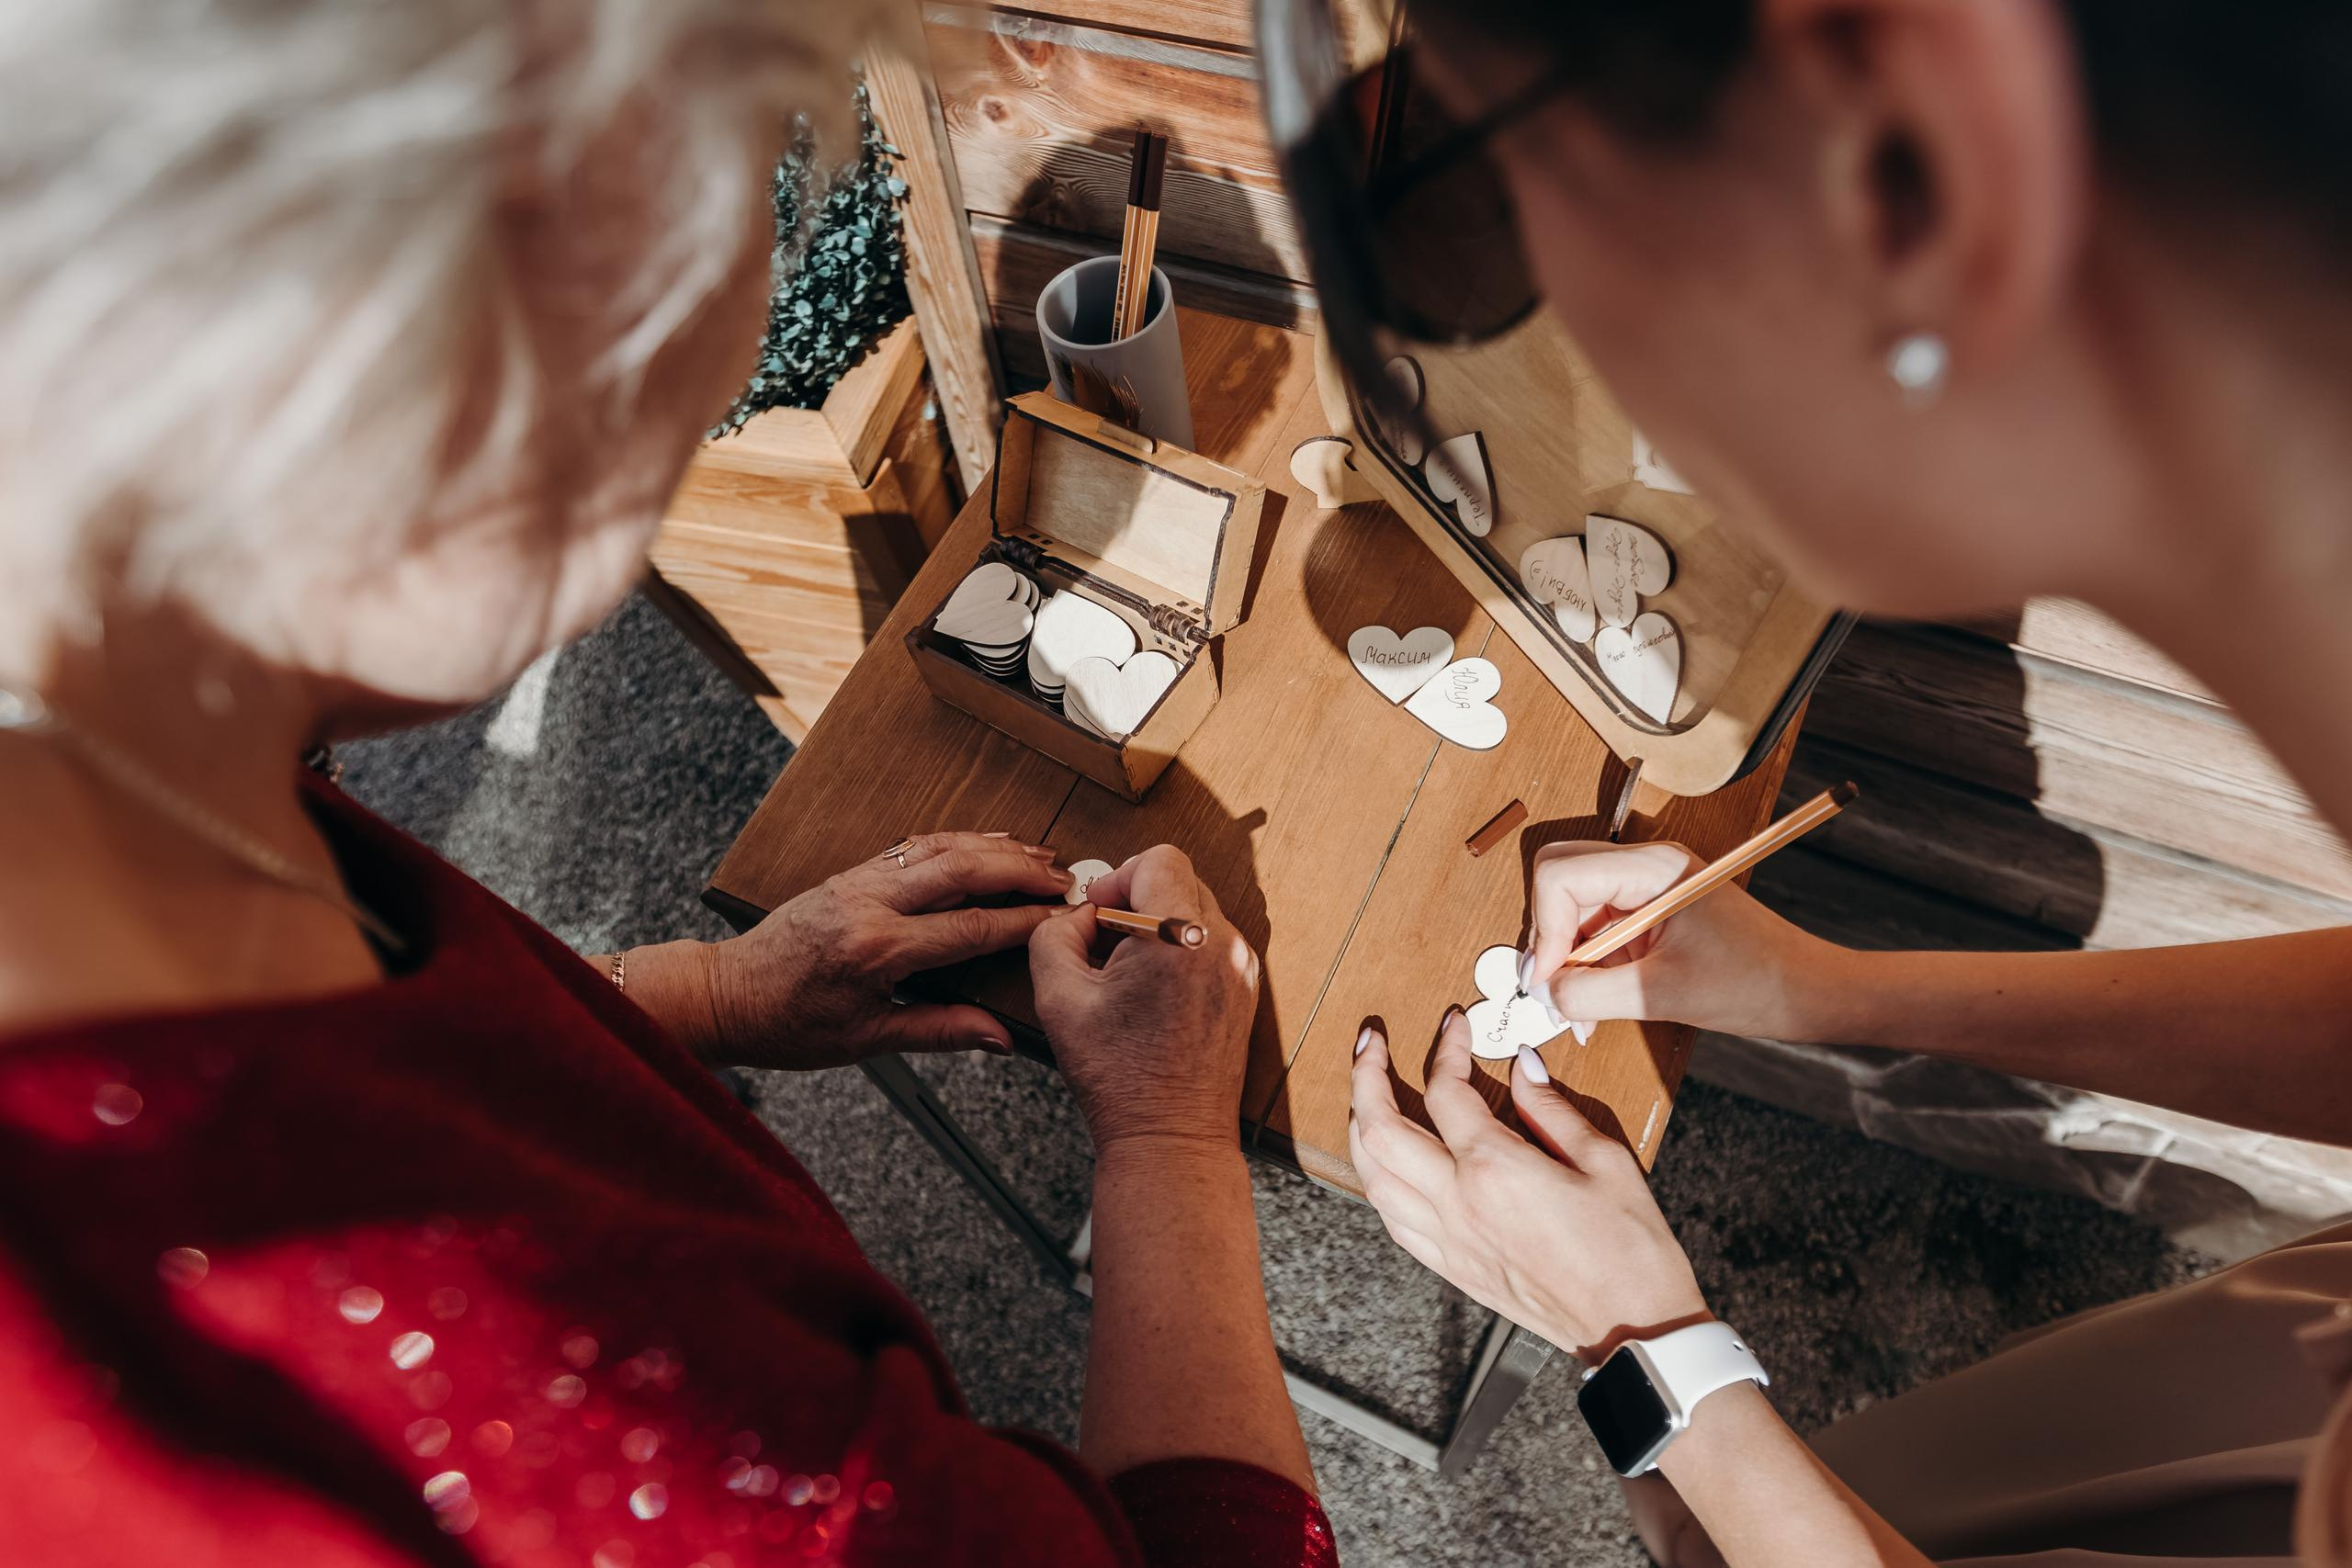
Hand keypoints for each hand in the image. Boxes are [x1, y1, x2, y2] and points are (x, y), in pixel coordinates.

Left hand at [693, 831, 1072, 1068]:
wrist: (728, 995)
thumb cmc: (789, 1025)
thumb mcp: (868, 1041)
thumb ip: (940, 1031)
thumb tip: (999, 1039)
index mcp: (877, 950)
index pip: (970, 928)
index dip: (1024, 922)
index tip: (1061, 919)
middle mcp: (868, 904)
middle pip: (962, 870)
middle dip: (1020, 871)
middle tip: (1064, 879)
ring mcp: (857, 882)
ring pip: (940, 848)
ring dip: (994, 847)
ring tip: (1040, 855)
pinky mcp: (849, 873)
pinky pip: (913, 847)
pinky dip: (957, 841)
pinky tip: (985, 842)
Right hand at [1029, 846, 1259, 1151]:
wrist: (1170, 1137)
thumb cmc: (1120, 1079)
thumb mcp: (1058, 999)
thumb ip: (1053, 935)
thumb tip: (1077, 915)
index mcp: (1179, 936)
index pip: (1158, 858)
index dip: (1118, 876)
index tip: (1099, 912)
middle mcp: (1222, 944)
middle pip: (1179, 879)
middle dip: (1136, 899)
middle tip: (1105, 943)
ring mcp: (1241, 967)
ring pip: (1196, 910)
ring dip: (1158, 926)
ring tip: (1127, 974)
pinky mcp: (1246, 989)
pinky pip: (1211, 943)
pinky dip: (1180, 952)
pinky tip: (1152, 992)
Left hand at [1350, 1009, 1706, 1359]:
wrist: (1633, 1327)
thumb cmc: (1629, 1247)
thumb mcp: (1605, 1160)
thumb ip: (1552, 1108)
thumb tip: (1520, 1066)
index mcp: (1495, 1169)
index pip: (1445, 1091)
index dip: (1446, 1048)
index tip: (1455, 1024)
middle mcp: (1457, 1203)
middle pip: (1379, 1128)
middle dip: (1366, 1075)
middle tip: (1371, 1042)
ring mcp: (1447, 1240)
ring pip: (1371, 1175)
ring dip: (1359, 1126)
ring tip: (1365, 1095)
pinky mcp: (1451, 1267)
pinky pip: (1392, 1218)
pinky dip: (1378, 1180)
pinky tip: (1387, 1164)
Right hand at [1526, 840, 1839, 1040]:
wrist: (1807, 991)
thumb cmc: (1756, 983)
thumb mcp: (1662, 994)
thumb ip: (1590, 993)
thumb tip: (1544, 993)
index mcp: (1653, 867)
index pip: (1560, 874)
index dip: (1544, 929)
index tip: (1548, 979)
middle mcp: (1646, 865)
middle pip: (1558, 879)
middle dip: (1547, 936)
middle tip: (1553, 987)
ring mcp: (1647, 885)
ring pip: (1571, 906)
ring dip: (1566, 956)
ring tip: (1578, 1008)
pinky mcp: (1649, 909)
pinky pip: (1595, 925)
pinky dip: (1586, 963)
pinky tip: (1595, 1001)